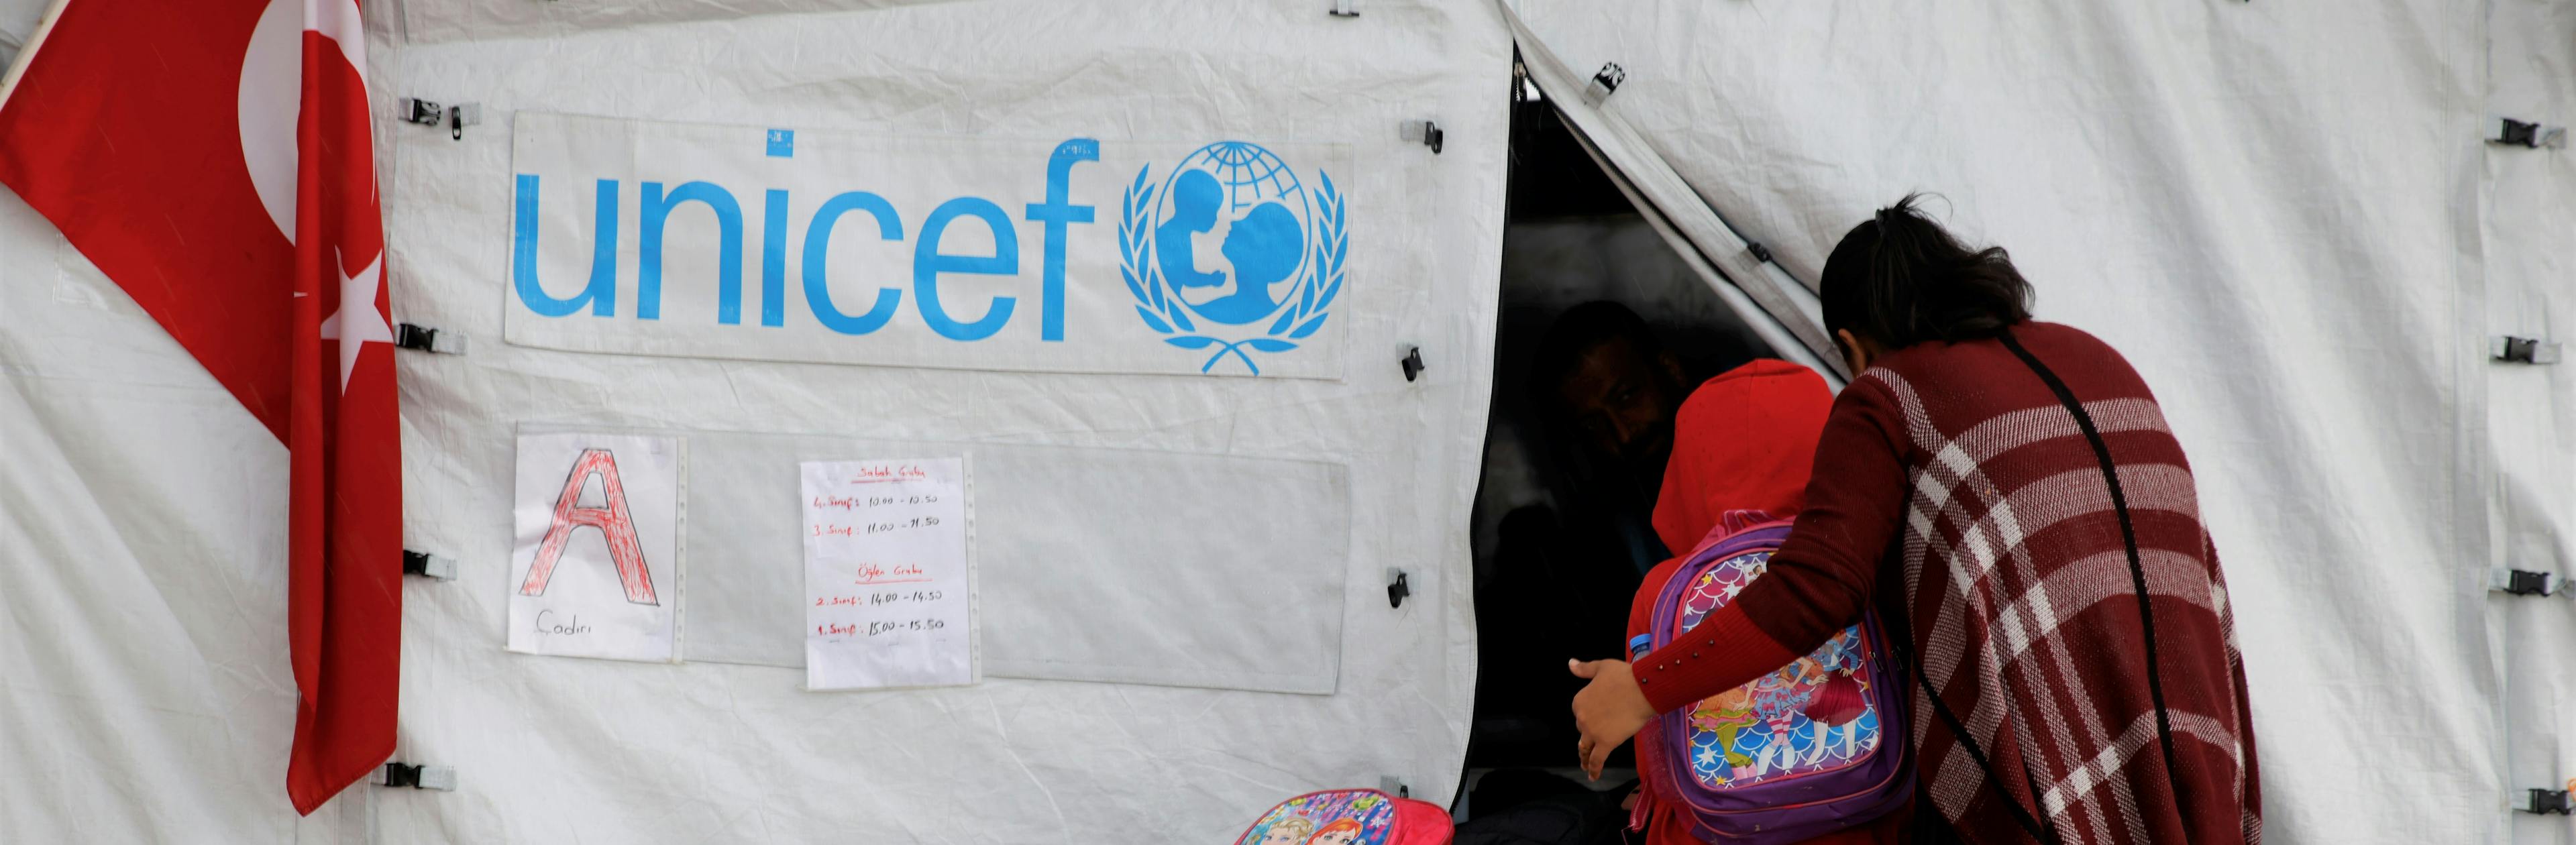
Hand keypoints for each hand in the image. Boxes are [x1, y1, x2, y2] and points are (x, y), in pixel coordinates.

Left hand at [1568, 658, 1655, 780]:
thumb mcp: (1601, 667)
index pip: (1580, 712)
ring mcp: (1593, 732)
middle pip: (1583, 729)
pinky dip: (1594, 769)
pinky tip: (1592, 777)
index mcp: (1579, 701)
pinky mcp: (1605, 743)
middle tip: (1596, 739)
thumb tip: (1570, 664)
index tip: (1598, 715)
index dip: (1589, 714)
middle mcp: (1582, 718)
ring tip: (1584, 765)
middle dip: (1590, 732)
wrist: (1641, 688)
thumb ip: (1584, 669)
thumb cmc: (1623, 676)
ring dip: (1584, 757)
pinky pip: (1597, 760)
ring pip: (1585, 748)